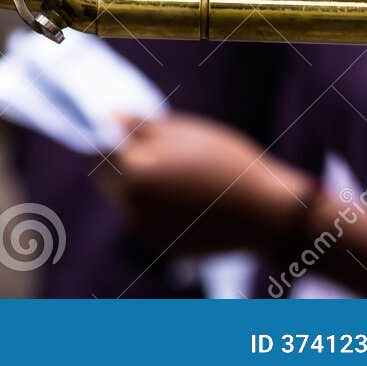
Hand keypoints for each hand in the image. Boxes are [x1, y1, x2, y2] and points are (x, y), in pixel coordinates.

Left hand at [102, 113, 313, 256]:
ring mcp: (148, 232)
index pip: (98, 154)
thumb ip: (138, 126)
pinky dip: (159, 209)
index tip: (130, 135)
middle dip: (123, 165)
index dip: (112, 141)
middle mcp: (133, 209)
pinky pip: (149, 222)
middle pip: (109, 181)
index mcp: (133, 175)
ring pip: (128, 202)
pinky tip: (191, 201)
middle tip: (160, 154)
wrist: (268, 213)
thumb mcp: (182, 132)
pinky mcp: (165, 248)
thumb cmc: (227, 163)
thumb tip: (106, 117)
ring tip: (181, 177)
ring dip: (141, 187)